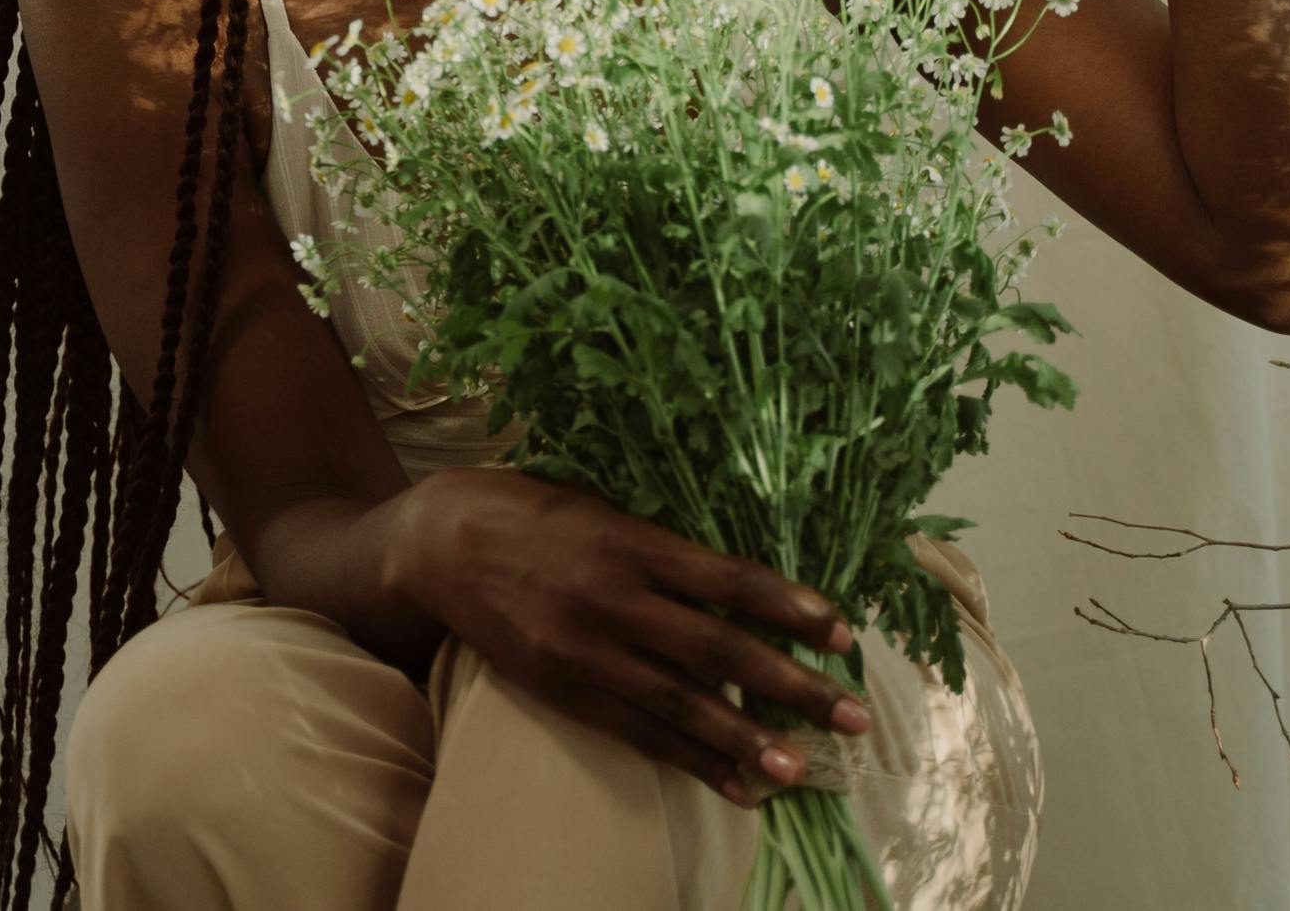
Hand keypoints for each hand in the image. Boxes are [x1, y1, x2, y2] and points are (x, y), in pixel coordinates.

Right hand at [381, 468, 872, 808]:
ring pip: (682, 703)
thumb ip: (660, 546)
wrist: (435, 544)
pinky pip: (637, 733)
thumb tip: (735, 585)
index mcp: (630, 541)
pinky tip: (735, 784)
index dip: (791, 608)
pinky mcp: (561, 687)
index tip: (841, 634)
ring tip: (802, 769)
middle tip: (854, 716)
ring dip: (748, 740)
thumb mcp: (597, 506)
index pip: (730, 581)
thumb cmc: (526, 510)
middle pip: (720, 650)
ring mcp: (585, 650)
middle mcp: (614, 598)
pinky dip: (691, 759)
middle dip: (795, 686)